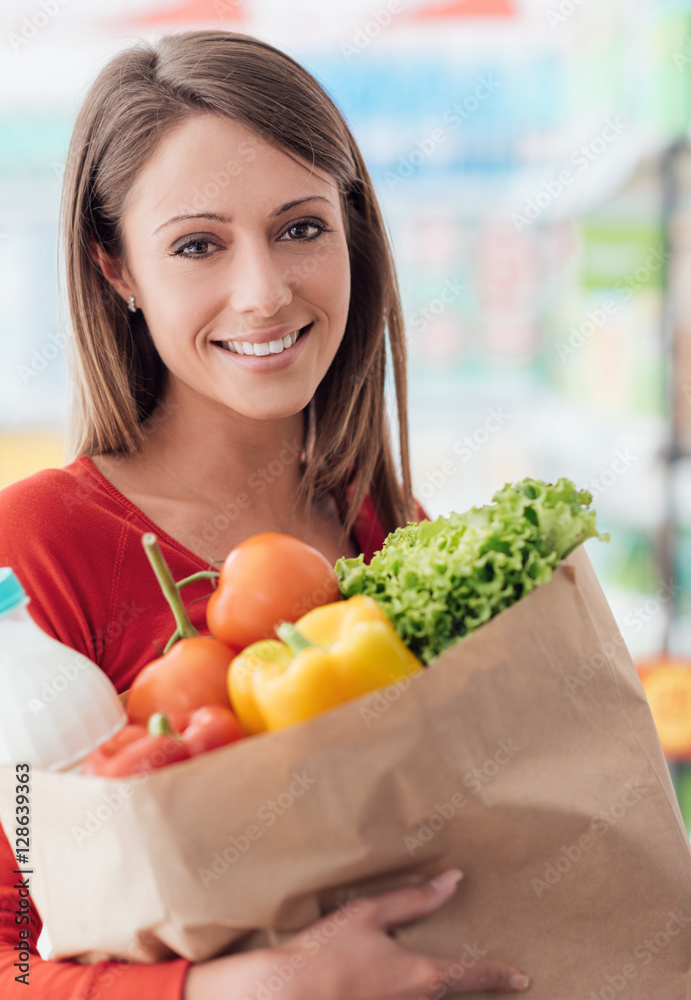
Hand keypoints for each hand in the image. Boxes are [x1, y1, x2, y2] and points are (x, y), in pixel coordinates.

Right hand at [183, 869, 529, 999]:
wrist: (283, 995)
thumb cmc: (324, 953)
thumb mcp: (368, 915)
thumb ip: (412, 900)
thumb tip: (452, 882)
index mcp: (420, 978)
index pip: (470, 976)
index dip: (497, 976)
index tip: (520, 978)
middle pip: (451, 996)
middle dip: (467, 985)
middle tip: (487, 975)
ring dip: (436, 989)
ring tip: (435, 974)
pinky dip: (412, 993)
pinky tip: (390, 982)